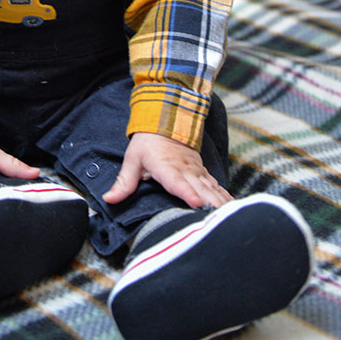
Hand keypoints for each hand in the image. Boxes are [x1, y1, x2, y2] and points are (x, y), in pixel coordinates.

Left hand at [102, 132, 232, 208]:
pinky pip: (214, 185)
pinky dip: (223, 195)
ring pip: (211, 188)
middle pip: (200, 188)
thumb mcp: (133, 159)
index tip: (196, 203)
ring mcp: (196, 171)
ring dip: (220, 201)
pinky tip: (231, 206)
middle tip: (220, 218)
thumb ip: (124, 182)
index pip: (178, 182)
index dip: (187, 193)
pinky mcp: (201, 172)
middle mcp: (185, 170)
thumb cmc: (148, 142)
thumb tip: (109, 199)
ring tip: (229, 216)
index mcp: (167, 167)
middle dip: (211, 203)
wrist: (166, 120)